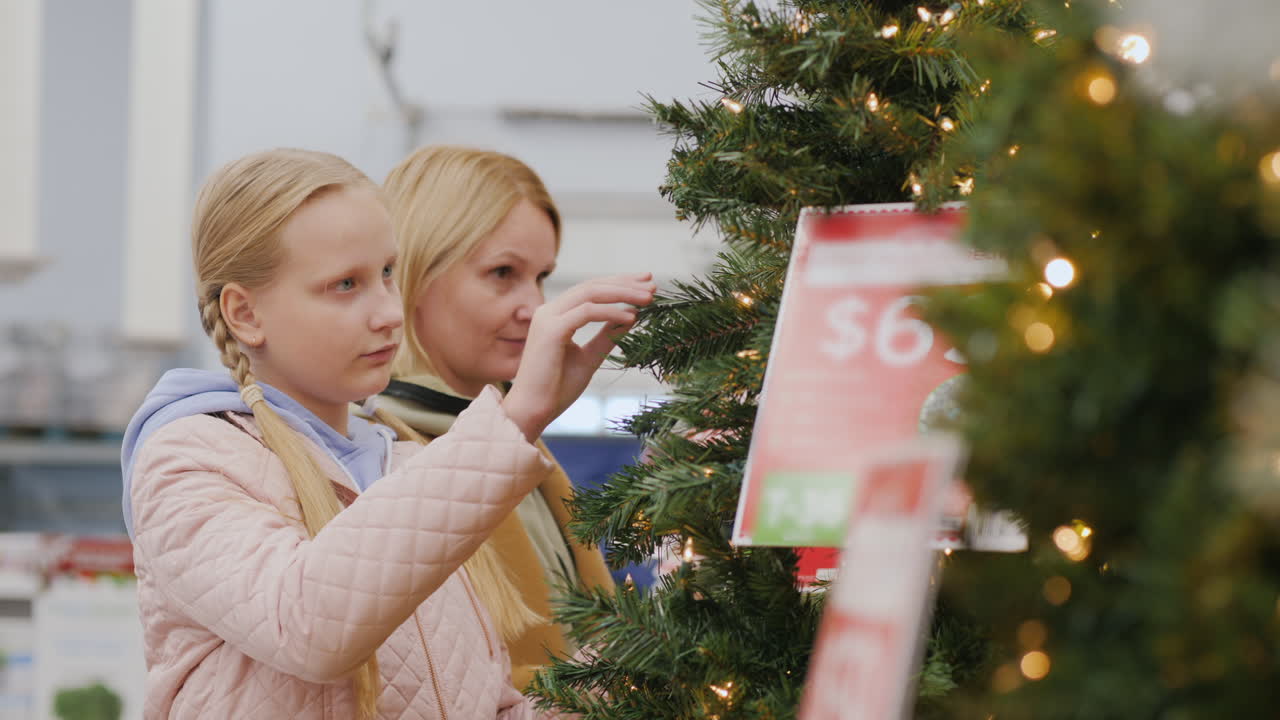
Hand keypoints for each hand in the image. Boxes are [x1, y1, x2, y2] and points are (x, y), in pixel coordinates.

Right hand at [502, 273, 655, 440]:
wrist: (532, 411)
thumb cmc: (556, 389)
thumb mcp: (589, 357)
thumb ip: (607, 335)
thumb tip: (632, 316)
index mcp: (556, 315)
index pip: (591, 290)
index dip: (619, 283)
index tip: (646, 284)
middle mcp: (549, 311)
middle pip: (593, 286)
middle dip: (625, 283)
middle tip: (653, 285)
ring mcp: (548, 318)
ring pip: (591, 293)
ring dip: (623, 293)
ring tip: (648, 299)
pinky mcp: (551, 330)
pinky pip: (587, 312)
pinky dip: (611, 312)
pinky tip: (632, 317)